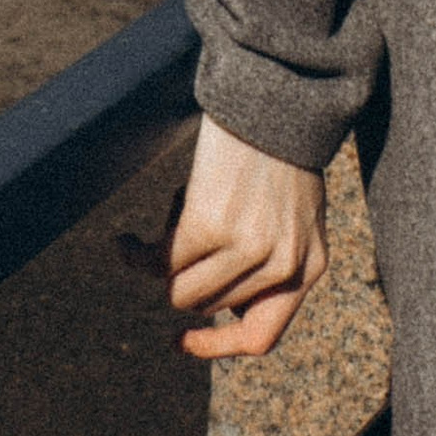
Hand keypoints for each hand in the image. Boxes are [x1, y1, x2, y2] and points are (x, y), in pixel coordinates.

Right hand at [126, 115, 327, 358]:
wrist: (277, 88)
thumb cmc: (279, 145)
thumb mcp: (294, 211)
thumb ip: (272, 257)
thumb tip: (217, 305)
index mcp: (310, 264)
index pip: (261, 336)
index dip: (216, 346)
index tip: (180, 340)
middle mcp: (286, 265)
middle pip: (209, 307)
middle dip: (188, 272)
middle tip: (184, 227)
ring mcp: (250, 249)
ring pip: (181, 290)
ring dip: (166, 259)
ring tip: (176, 209)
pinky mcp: (211, 226)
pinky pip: (160, 262)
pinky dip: (137, 255)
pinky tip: (125, 243)